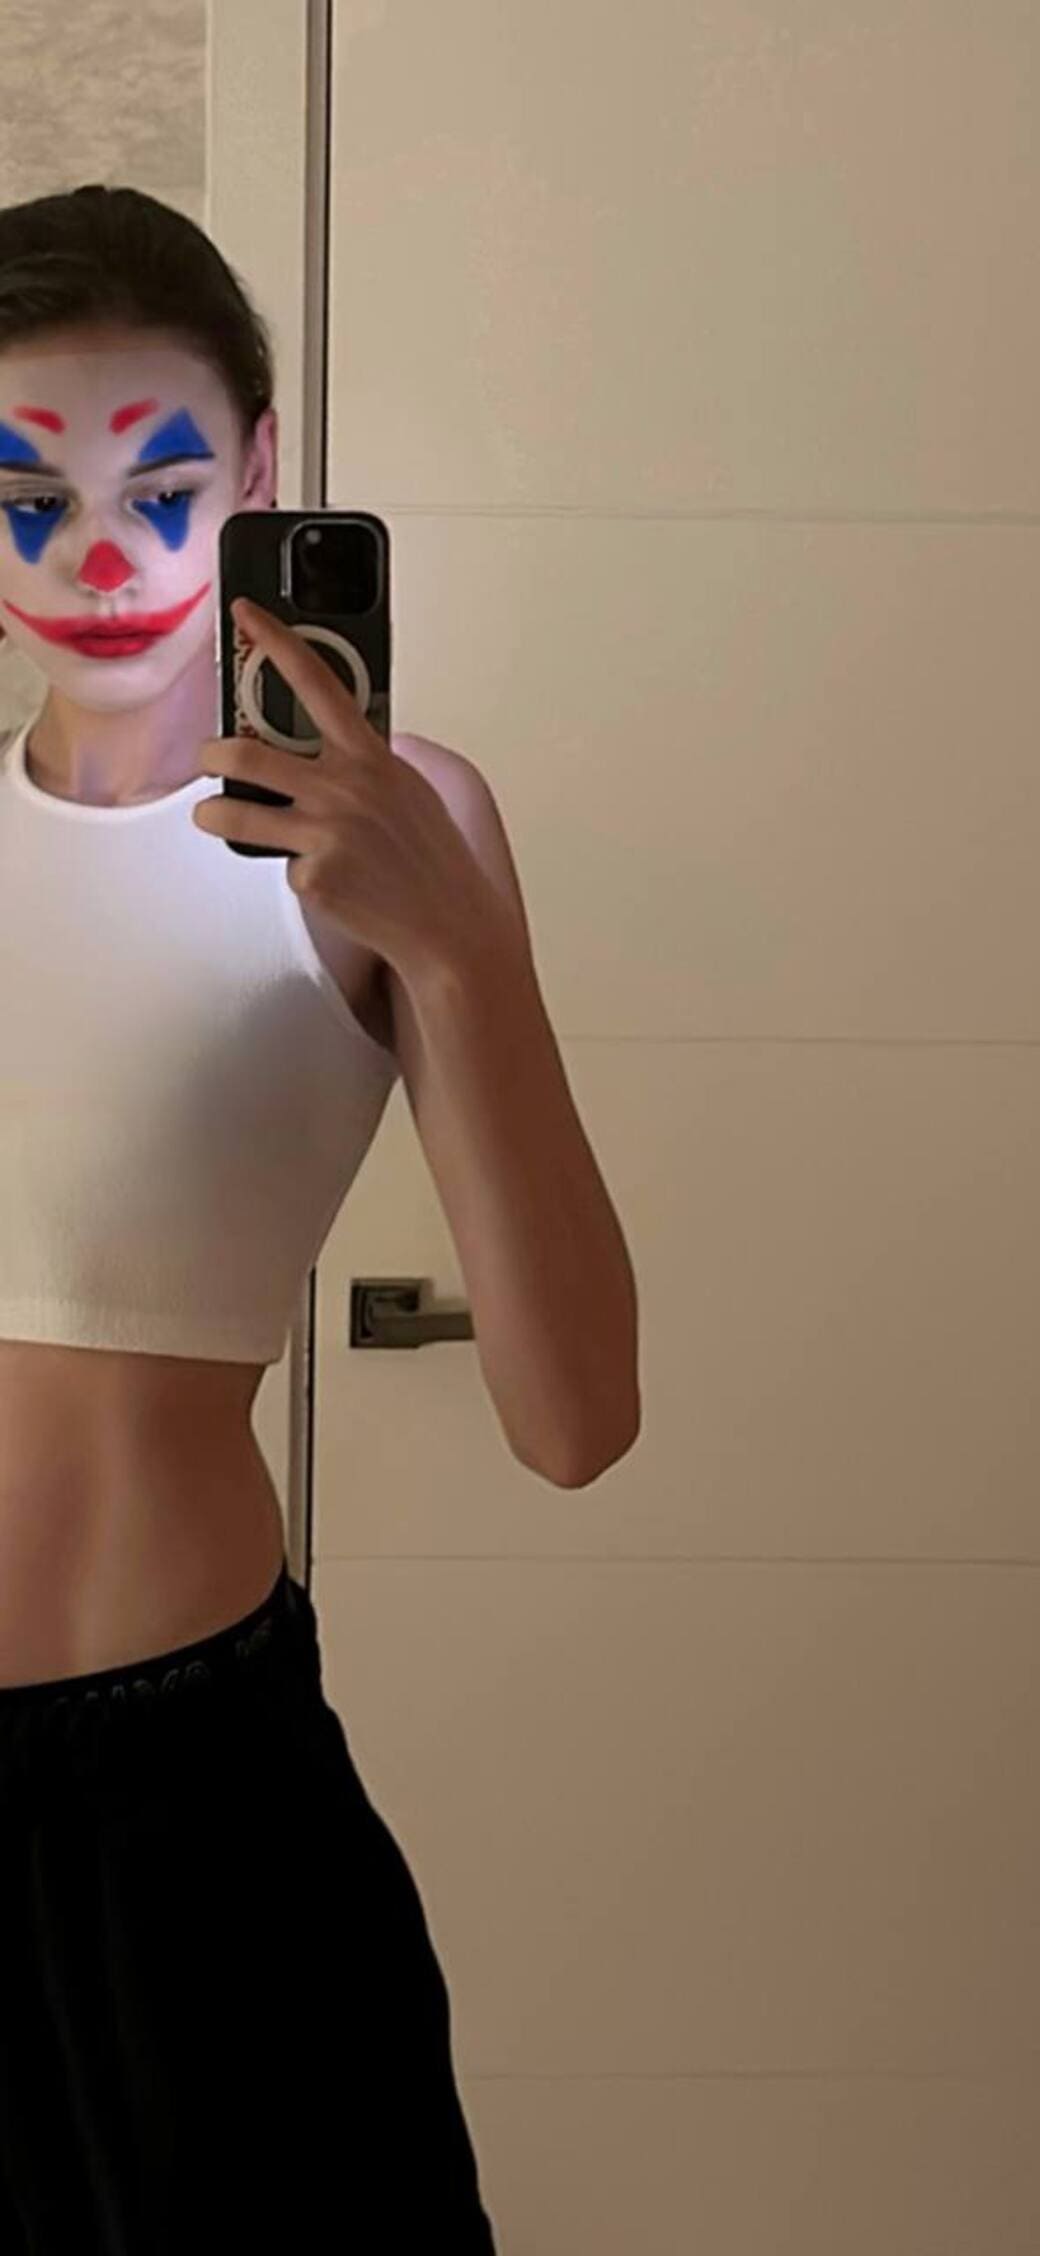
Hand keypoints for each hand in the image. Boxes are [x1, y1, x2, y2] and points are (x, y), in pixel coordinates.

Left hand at [193, 597, 504, 982]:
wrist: (449, 924)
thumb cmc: (432, 860)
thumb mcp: (408, 791)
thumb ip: (366, 764)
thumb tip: (328, 749)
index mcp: (369, 757)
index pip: (315, 682)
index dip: (275, 641)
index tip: (246, 615)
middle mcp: (343, 788)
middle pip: (247, 751)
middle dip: (214, 753)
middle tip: (210, 757)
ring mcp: (324, 833)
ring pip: (236, 811)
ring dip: (212, 811)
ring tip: (211, 813)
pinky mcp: (312, 876)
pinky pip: (280, 865)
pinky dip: (295, 871)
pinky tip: (328, 881)